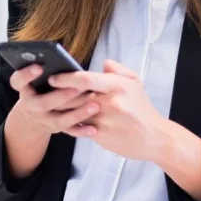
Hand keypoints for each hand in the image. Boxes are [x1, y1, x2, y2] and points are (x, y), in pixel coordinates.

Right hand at [9, 64, 100, 139]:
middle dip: (60, 95)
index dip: (26, 74)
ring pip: (59, 120)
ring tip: (94, 105)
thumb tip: (61, 57)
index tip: (39, 66)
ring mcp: (43, 120)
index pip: (18, 81)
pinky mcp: (55, 129)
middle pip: (43, 103)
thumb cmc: (40, 88)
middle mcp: (31, 106)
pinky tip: (94, 129)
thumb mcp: (36, 79)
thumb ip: (46, 68)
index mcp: (24, 89)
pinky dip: (82, 131)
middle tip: (78, 87)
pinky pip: (69, 132)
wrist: (33, 117)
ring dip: (77, 114)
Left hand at [49, 59, 166, 162]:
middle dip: (58, 94)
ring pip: (74, 113)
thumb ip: (117, 70)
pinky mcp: (101, 136)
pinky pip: (79, 128)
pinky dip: (70, 123)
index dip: (67, 78)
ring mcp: (104, 121)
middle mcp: (109, 103)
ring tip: (50, 103)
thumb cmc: (142, 108)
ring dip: (61, 109)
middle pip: (75, 97)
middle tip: (45, 90)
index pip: (86, 79)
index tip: (54, 77)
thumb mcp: (135, 82)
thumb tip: (103, 63)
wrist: (154, 138)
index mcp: (117, 86)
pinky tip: (64, 119)